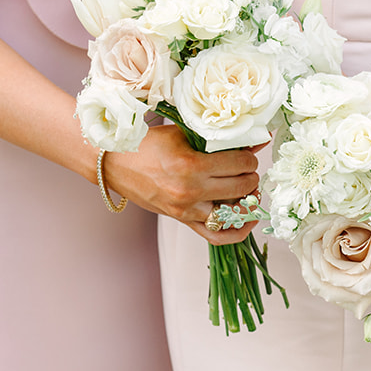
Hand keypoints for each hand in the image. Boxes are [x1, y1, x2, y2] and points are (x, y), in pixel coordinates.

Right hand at [101, 125, 263, 243]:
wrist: (114, 163)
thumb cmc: (146, 144)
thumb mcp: (183, 134)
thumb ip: (219, 139)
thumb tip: (256, 140)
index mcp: (191, 166)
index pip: (239, 164)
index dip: (250, 156)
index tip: (248, 152)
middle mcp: (190, 191)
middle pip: (242, 187)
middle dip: (251, 175)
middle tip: (247, 167)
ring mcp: (186, 210)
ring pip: (235, 213)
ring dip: (247, 199)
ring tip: (247, 188)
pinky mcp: (182, 220)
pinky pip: (217, 236)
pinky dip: (237, 231)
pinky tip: (246, 219)